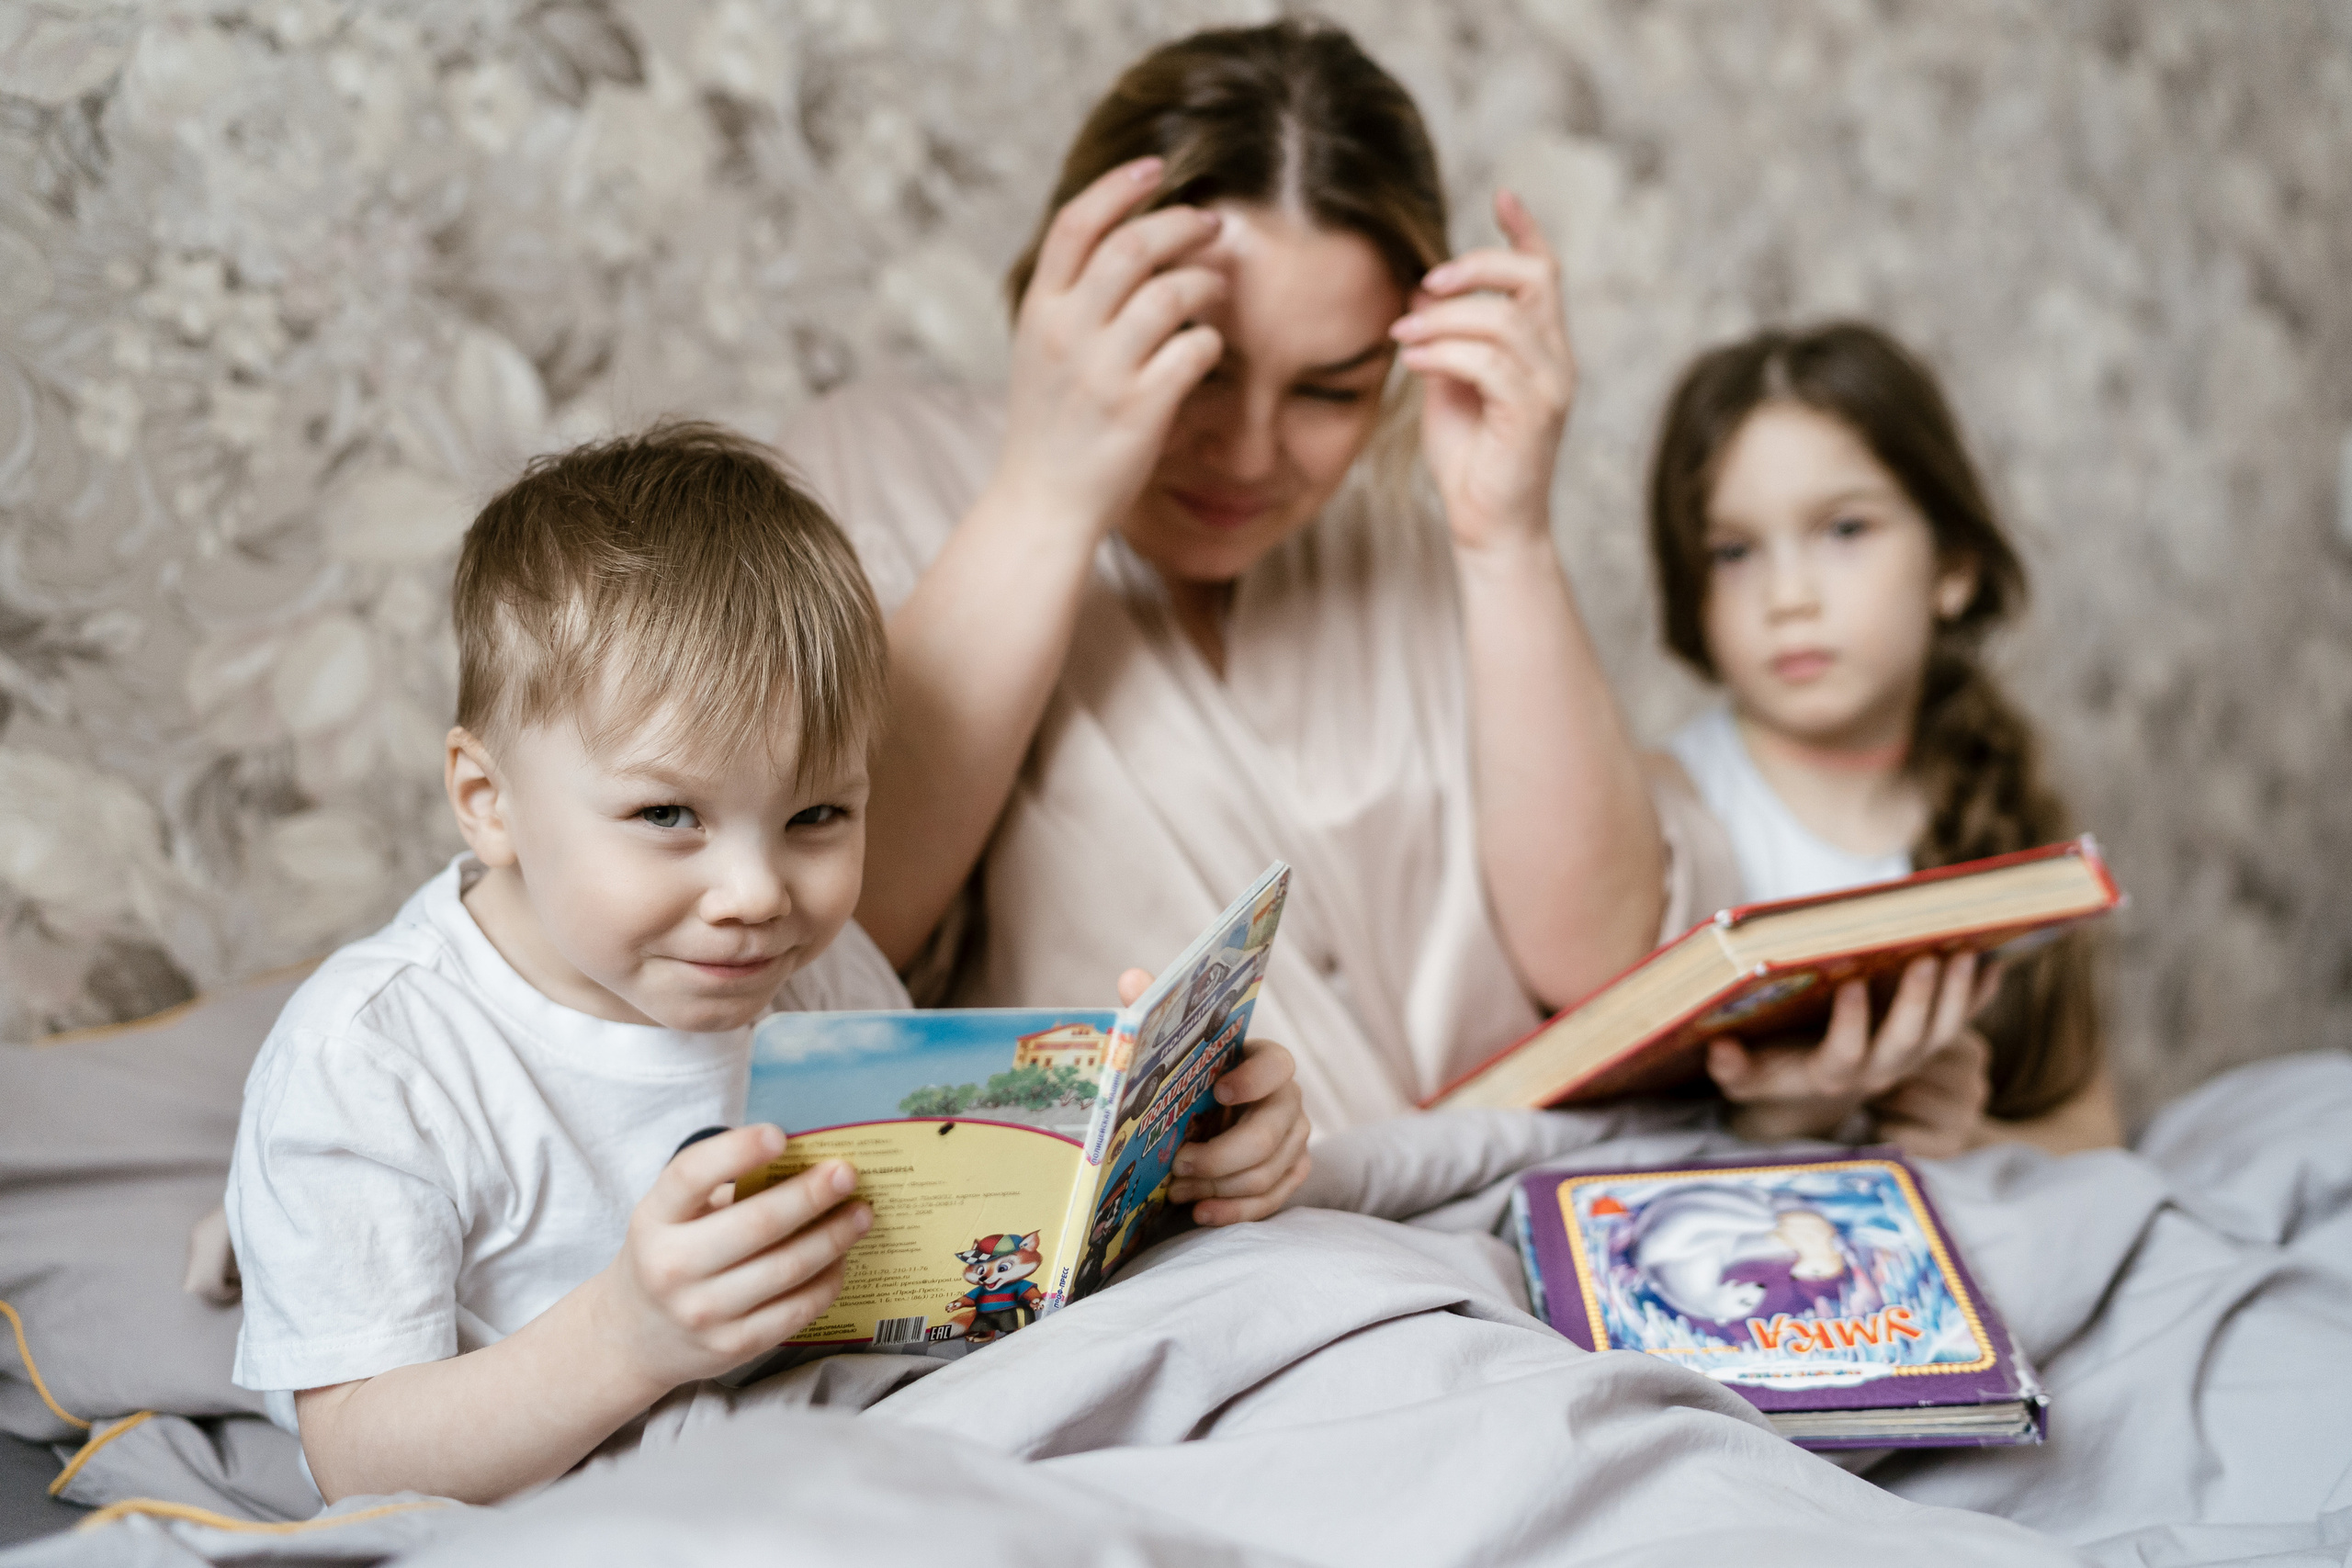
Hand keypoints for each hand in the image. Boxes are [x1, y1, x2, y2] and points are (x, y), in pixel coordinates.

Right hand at [592, 1126, 870, 1392]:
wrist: (637, 1337)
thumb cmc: (670, 1254)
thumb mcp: (674, 1215)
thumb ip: (723, 1187)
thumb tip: (805, 1160)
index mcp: (655, 1219)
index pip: (690, 1175)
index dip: (737, 1152)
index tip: (780, 1135)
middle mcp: (672, 1267)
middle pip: (757, 1224)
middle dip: (811, 1195)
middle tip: (847, 1174)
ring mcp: (702, 1313)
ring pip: (787, 1268)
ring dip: (834, 1237)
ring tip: (861, 1214)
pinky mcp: (733, 1347)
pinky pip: (796, 1310)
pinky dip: (828, 1280)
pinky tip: (842, 1258)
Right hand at [991, 157, 1227, 541]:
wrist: (1041, 505)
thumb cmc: (1050, 428)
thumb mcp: (1040, 352)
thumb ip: (1070, 300)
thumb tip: (1120, 242)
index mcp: (1039, 311)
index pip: (1078, 223)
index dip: (1120, 185)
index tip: (1157, 166)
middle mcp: (1066, 334)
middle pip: (1132, 246)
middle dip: (1181, 224)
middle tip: (1212, 224)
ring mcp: (1103, 372)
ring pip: (1171, 293)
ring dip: (1206, 282)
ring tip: (1218, 288)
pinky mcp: (1140, 409)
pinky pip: (1194, 350)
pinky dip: (1210, 340)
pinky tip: (1209, 347)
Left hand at [1115, 967, 1311, 1223]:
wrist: (1212, 1120)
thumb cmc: (1192, 1078)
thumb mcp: (1175, 1050)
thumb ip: (1157, 1014)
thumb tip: (1132, 979)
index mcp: (1264, 1062)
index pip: (1277, 1065)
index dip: (1252, 1080)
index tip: (1217, 1092)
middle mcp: (1288, 1100)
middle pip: (1269, 1134)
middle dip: (1221, 1156)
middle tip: (1177, 1164)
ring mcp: (1295, 1140)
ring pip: (1268, 1172)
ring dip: (1219, 1186)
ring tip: (1176, 1190)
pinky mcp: (1291, 1174)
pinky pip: (1272, 1200)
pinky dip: (1235, 1211)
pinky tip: (1201, 1213)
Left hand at [1391, 189, 1575, 554]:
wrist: (1489, 526)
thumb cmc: (1470, 459)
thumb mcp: (1450, 386)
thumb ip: (1446, 342)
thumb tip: (1420, 298)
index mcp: (1543, 347)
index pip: (1545, 273)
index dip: (1526, 230)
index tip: (1502, 193)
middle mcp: (1557, 360)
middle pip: (1534, 279)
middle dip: (1477, 267)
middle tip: (1426, 283)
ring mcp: (1550, 386)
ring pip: (1502, 321)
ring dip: (1443, 320)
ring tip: (1404, 335)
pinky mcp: (1532, 415)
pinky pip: (1487, 363)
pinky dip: (1443, 352)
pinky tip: (1413, 360)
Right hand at [1707, 952, 1999, 1145]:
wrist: (1817, 1085)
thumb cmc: (1775, 1069)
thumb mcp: (1746, 1076)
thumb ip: (1733, 1068)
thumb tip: (1719, 1047)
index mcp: (1832, 1076)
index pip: (1847, 1054)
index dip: (1852, 1024)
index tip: (1851, 985)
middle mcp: (1879, 1071)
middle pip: (1908, 1042)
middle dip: (1920, 1001)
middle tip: (1927, 958)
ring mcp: (1909, 1058)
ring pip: (1943, 1033)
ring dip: (1957, 994)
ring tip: (1963, 951)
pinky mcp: (1928, 1042)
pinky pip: (1962, 1020)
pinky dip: (1980, 995)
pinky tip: (1992, 963)